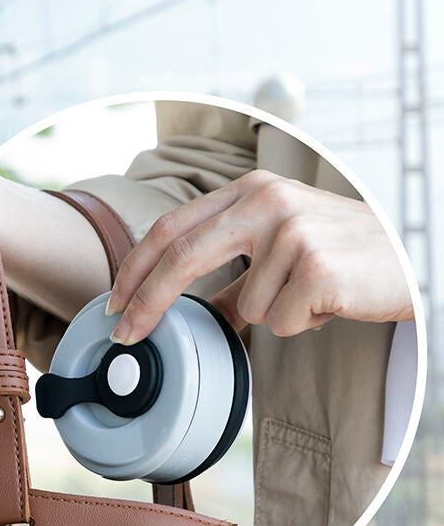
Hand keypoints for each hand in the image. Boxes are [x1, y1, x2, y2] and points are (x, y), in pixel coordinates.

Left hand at [105, 169, 413, 343]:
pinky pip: (277, 321)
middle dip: (145, 302)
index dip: (134, 270)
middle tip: (124, 334)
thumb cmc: (346, 256)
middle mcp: (268, 202)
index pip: (171, 228)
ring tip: (311, 296)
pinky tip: (329, 303)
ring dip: (271, 317)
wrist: (415, 259)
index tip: (113, 304)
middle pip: (180, 258)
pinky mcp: (316, 266)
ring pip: (241, 306)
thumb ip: (229, 274)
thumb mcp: (280, 251)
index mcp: (251, 192)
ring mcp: (293, 231)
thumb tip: (180, 309)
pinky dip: (300, 325)